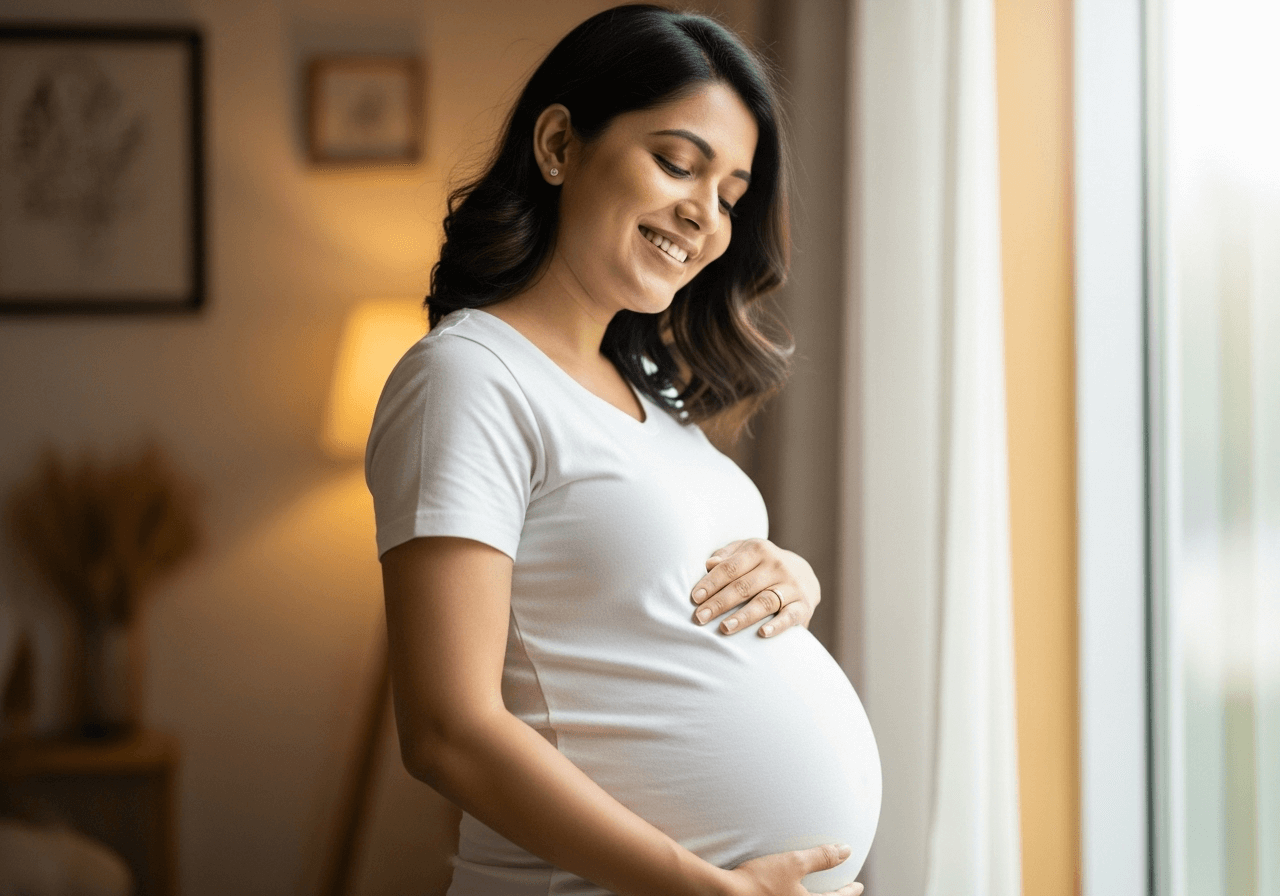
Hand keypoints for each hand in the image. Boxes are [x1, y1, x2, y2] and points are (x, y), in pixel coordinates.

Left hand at [689, 538, 819, 637]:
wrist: (803, 574)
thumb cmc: (761, 564)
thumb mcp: (744, 552)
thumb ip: (725, 557)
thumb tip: (708, 564)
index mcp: (758, 550)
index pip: (730, 568)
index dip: (711, 583)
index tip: (695, 598)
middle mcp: (776, 565)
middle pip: (744, 586)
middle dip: (720, 603)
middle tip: (700, 618)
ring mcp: (791, 585)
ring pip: (764, 602)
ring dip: (743, 616)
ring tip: (724, 628)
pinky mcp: (803, 605)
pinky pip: (790, 616)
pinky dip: (778, 625)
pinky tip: (762, 634)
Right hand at [725, 843, 862, 895]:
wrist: (725, 893)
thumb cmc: (760, 879)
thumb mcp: (794, 862)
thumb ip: (821, 857)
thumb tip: (846, 850)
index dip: (849, 891)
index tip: (858, 885)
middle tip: (842, 890)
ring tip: (816, 889)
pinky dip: (796, 895)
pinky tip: (789, 889)